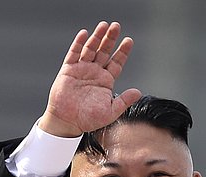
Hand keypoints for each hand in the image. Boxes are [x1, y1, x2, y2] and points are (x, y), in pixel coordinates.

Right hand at [39, 21, 141, 136]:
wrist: (67, 122)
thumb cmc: (88, 120)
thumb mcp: (110, 112)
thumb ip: (124, 101)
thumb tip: (138, 92)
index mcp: (105, 81)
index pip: (116, 62)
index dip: (122, 51)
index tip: (128, 40)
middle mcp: (94, 73)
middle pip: (104, 51)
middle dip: (110, 39)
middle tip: (116, 26)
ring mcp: (81, 70)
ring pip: (90, 49)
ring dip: (97, 37)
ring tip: (103, 25)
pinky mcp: (68, 70)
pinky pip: (74, 54)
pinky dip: (78, 43)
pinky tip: (84, 34)